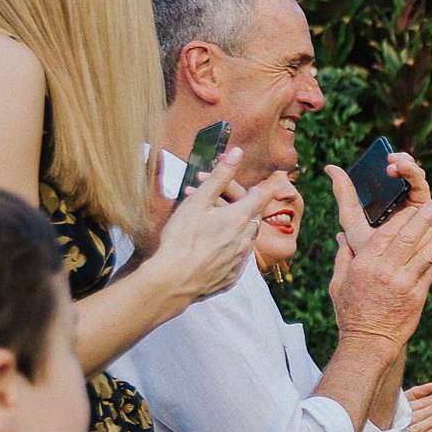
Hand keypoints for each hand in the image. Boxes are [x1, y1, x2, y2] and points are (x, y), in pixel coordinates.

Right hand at [143, 150, 271, 308]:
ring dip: (241, 231)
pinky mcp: (229, 279)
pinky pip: (238, 263)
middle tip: (240, 205)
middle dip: (248, 210)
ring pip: (247, 241)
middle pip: (254, 220)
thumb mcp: (198, 200)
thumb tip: (237, 152)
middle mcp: (244, 241)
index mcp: (239, 219)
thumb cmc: (182, 238)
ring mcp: (238, 262)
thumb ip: (219, 176)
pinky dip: (233, 252)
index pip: (257, 199)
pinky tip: (222, 252)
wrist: (173, 280)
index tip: (256, 188)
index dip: (256, 191)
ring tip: (230, 226)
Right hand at [329, 154, 431, 351]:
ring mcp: (402, 284)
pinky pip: (429, 273)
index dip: (400, 219)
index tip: (410, 207)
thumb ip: (343, 258)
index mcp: (364, 264)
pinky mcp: (416, 296)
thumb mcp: (338, 284)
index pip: (384, 234)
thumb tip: (342, 236)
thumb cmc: (351, 313)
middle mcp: (384, 271)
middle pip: (406, 239)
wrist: (369, 342)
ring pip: (424, 255)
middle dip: (422, 220)